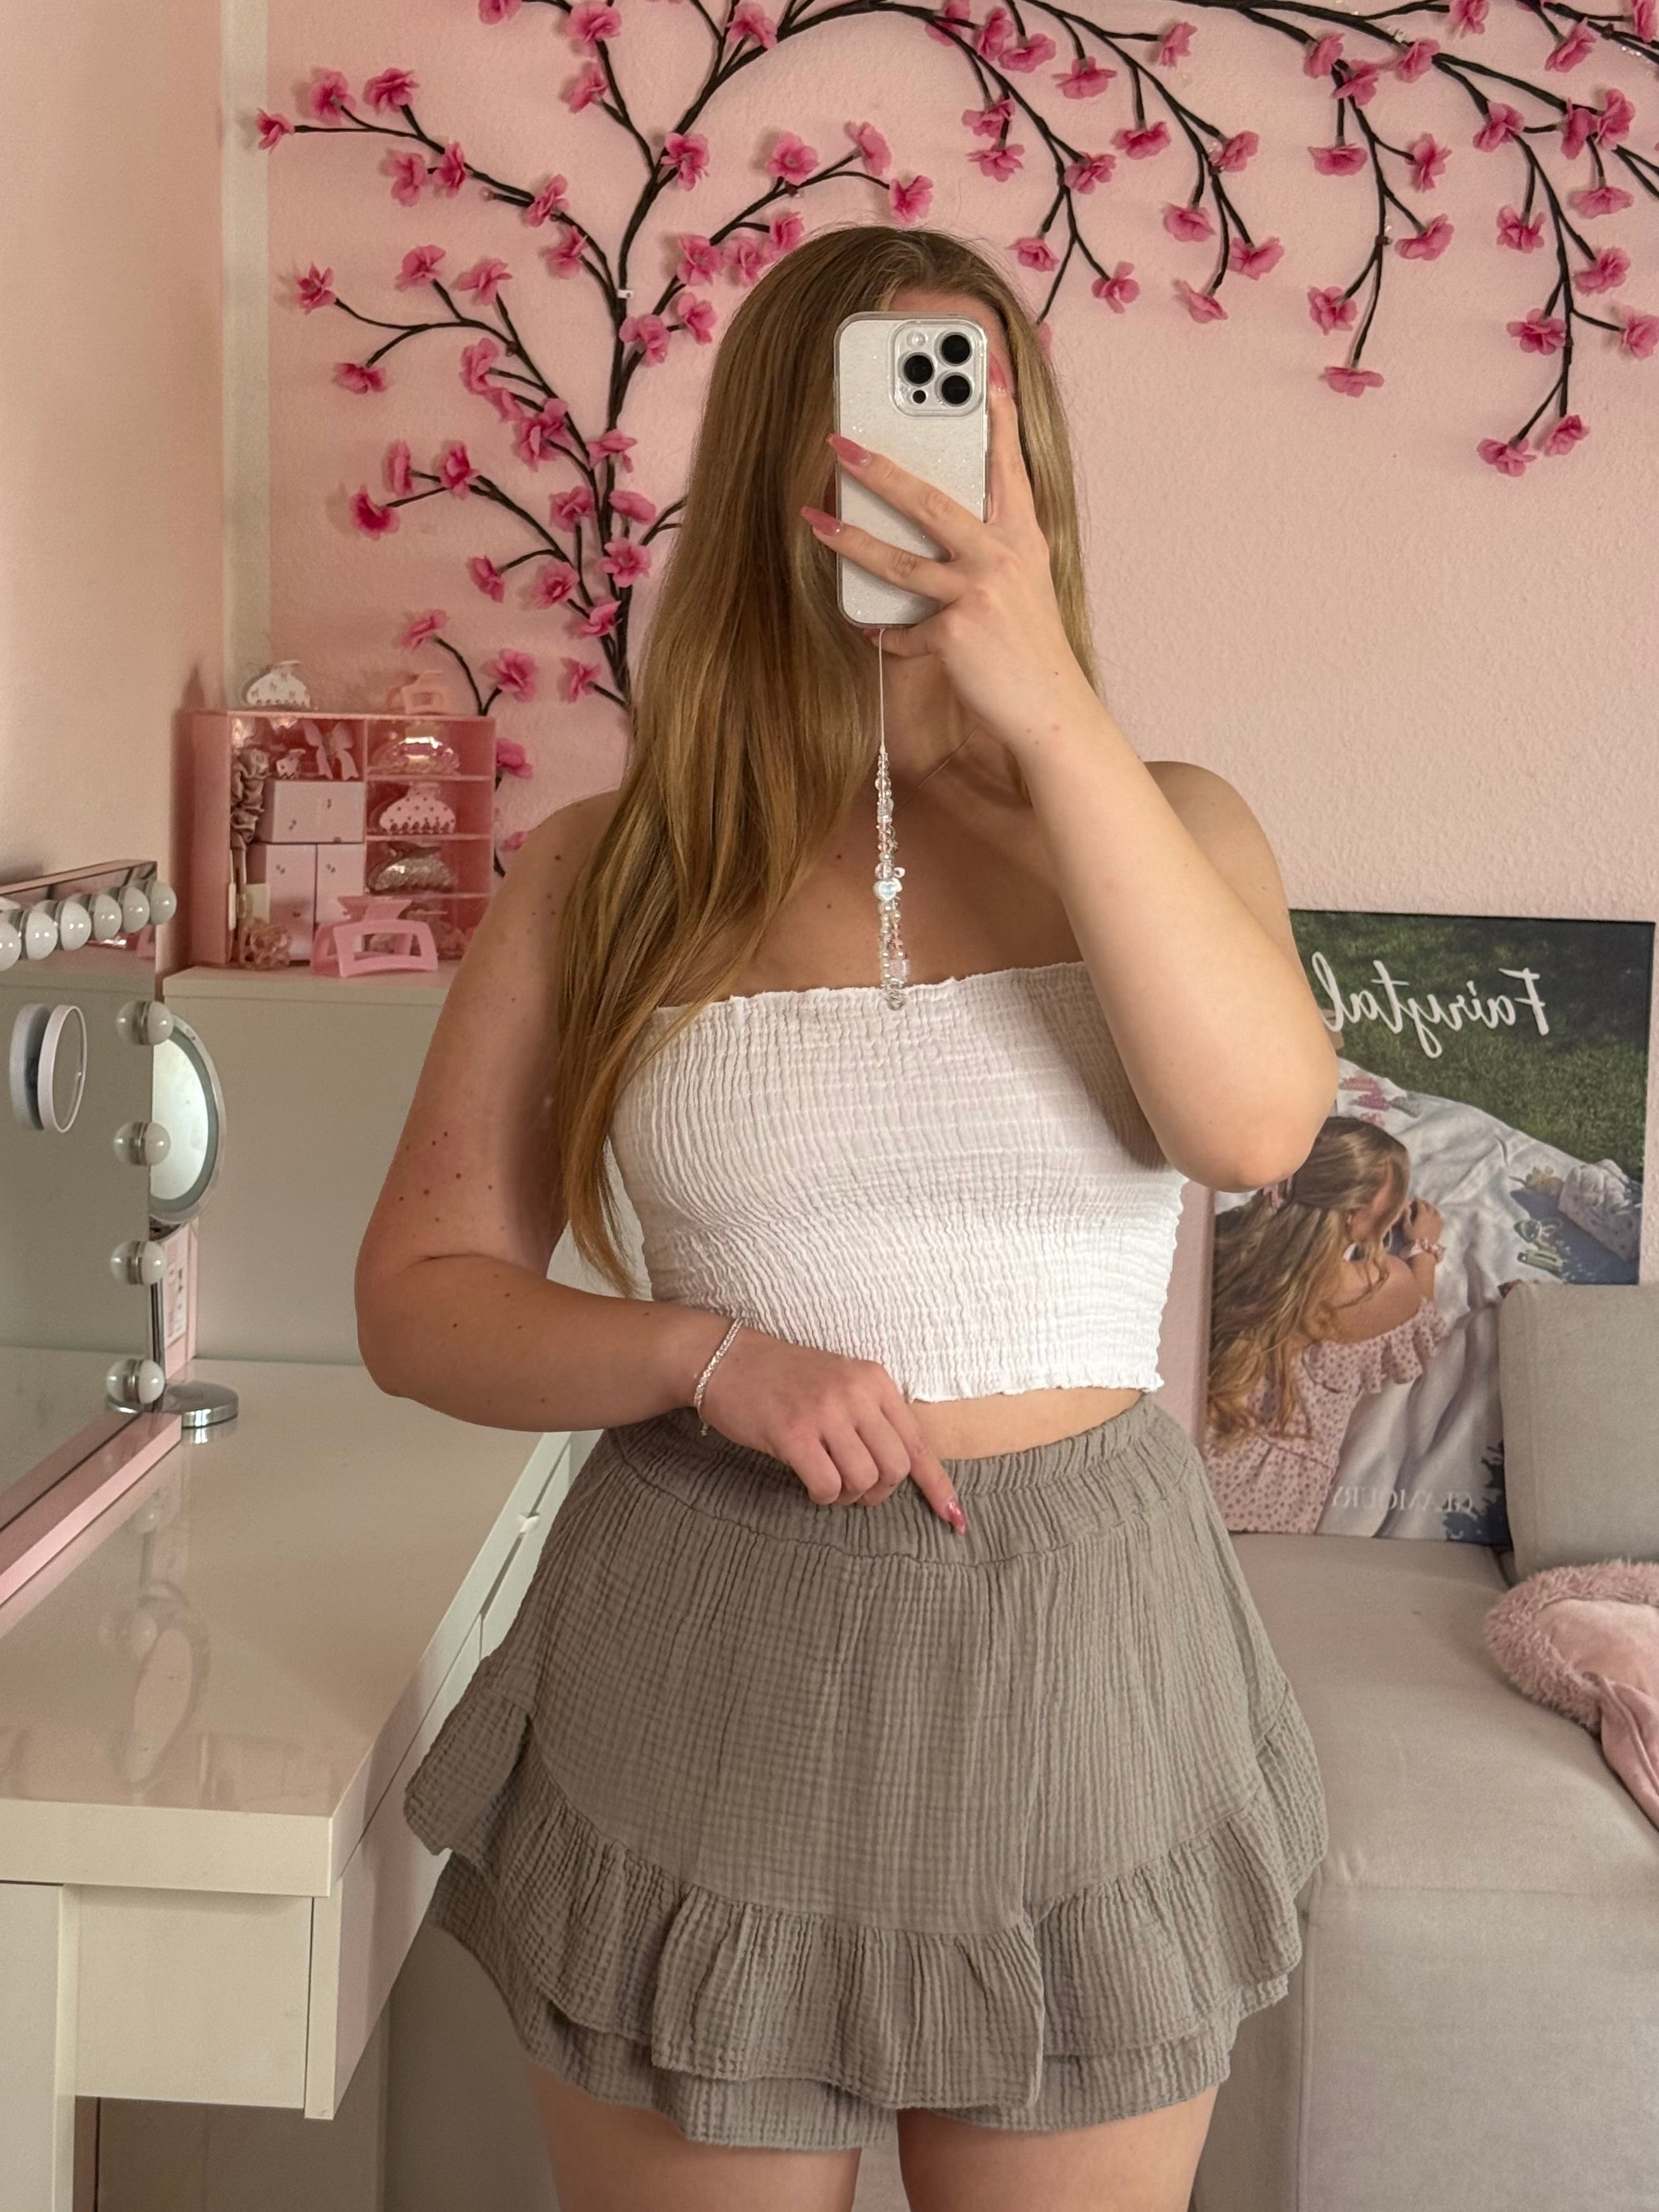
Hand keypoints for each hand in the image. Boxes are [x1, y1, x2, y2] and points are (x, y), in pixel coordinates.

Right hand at [698, 1326, 966, 1531]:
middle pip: (895, 1468)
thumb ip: (871, 1416)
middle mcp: (855, 1392)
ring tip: (828, 1483)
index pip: (918, 1441)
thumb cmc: (783, 1379)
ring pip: (864, 1480)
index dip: (938, 1485)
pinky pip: (828, 1486)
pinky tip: (808, 1483)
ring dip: (849, 1495)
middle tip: (856, 1491)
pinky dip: (822, 1495)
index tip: (955, 1519)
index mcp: (874, 1380)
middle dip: (879, 1492)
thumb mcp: (839, 1383)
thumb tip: (900, 1468)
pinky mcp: (793, 1433)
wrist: (726, 1358)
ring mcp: (824, 1411)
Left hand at [798, 364, 1098, 755]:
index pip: (1009, 466)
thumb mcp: (1025, 586)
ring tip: (814, 521)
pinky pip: (904, 630)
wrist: (1052, 709)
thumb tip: (941, 532)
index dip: (998, 417)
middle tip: (840, 443)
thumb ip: (993, 551)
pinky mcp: (957, 630)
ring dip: (850, 539)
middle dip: (879, 468)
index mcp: (1023, 537)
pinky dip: (887, 635)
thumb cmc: (1032, 649)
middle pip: (931, 500)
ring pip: (900, 560)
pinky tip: (872, 633)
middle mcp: (1003, 555)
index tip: (986, 373)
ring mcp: (979, 592)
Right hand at [1403, 1199, 1443, 1242]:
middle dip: (1425, 1202)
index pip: (1420, 1204)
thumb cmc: (1412, 1237)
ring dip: (1432, 1208)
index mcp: (1423, 1214)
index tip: (1415, 1197)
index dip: (1417, 1200)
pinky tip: (1436, 1216)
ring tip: (1429, 1207)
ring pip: (1436, 1211)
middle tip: (1421, 1201)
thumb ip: (1406, 1215)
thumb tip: (1406, 1206)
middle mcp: (1431, 1216)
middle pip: (1429, 1206)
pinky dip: (1437, 1215)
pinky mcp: (1440, 1228)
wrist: (1423, 1249)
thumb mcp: (1406, 1226)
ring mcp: (1437, 1222)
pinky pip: (1440, 1218)